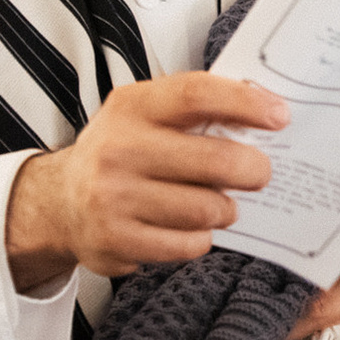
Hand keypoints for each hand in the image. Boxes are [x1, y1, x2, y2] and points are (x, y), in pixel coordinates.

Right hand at [3, 73, 287, 289]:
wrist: (59, 202)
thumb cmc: (121, 152)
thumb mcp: (146, 114)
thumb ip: (196, 108)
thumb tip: (266, 111)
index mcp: (131, 106)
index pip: (196, 95)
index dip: (245, 103)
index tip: (280, 116)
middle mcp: (118, 149)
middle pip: (216, 160)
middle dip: (253, 169)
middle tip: (259, 173)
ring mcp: (114, 198)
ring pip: (208, 209)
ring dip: (225, 208)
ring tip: (217, 203)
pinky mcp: (117, 240)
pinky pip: (189, 244)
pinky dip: (200, 238)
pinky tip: (188, 227)